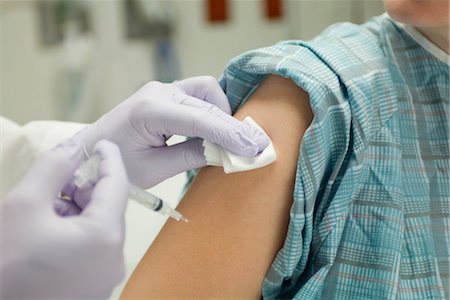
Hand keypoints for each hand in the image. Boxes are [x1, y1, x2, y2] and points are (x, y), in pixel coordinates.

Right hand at [0, 139, 128, 298]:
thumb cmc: (5, 261)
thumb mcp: (25, 204)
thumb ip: (54, 167)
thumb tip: (74, 144)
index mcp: (105, 238)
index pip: (118, 185)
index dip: (110, 159)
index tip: (102, 142)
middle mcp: (114, 260)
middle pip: (108, 209)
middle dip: (85, 189)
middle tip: (59, 179)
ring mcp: (105, 278)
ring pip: (99, 229)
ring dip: (77, 212)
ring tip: (46, 208)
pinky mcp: (94, 289)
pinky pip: (93, 250)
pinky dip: (76, 233)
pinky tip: (48, 231)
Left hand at [79, 76, 269, 187]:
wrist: (91, 151)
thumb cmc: (116, 164)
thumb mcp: (155, 169)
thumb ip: (192, 156)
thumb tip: (227, 153)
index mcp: (150, 110)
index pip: (202, 119)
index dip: (232, 134)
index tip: (256, 148)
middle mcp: (158, 92)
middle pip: (209, 101)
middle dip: (232, 126)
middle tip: (251, 149)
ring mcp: (162, 89)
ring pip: (207, 91)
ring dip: (222, 114)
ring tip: (227, 142)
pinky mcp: (165, 93)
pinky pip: (198, 95)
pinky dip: (212, 111)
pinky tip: (214, 132)